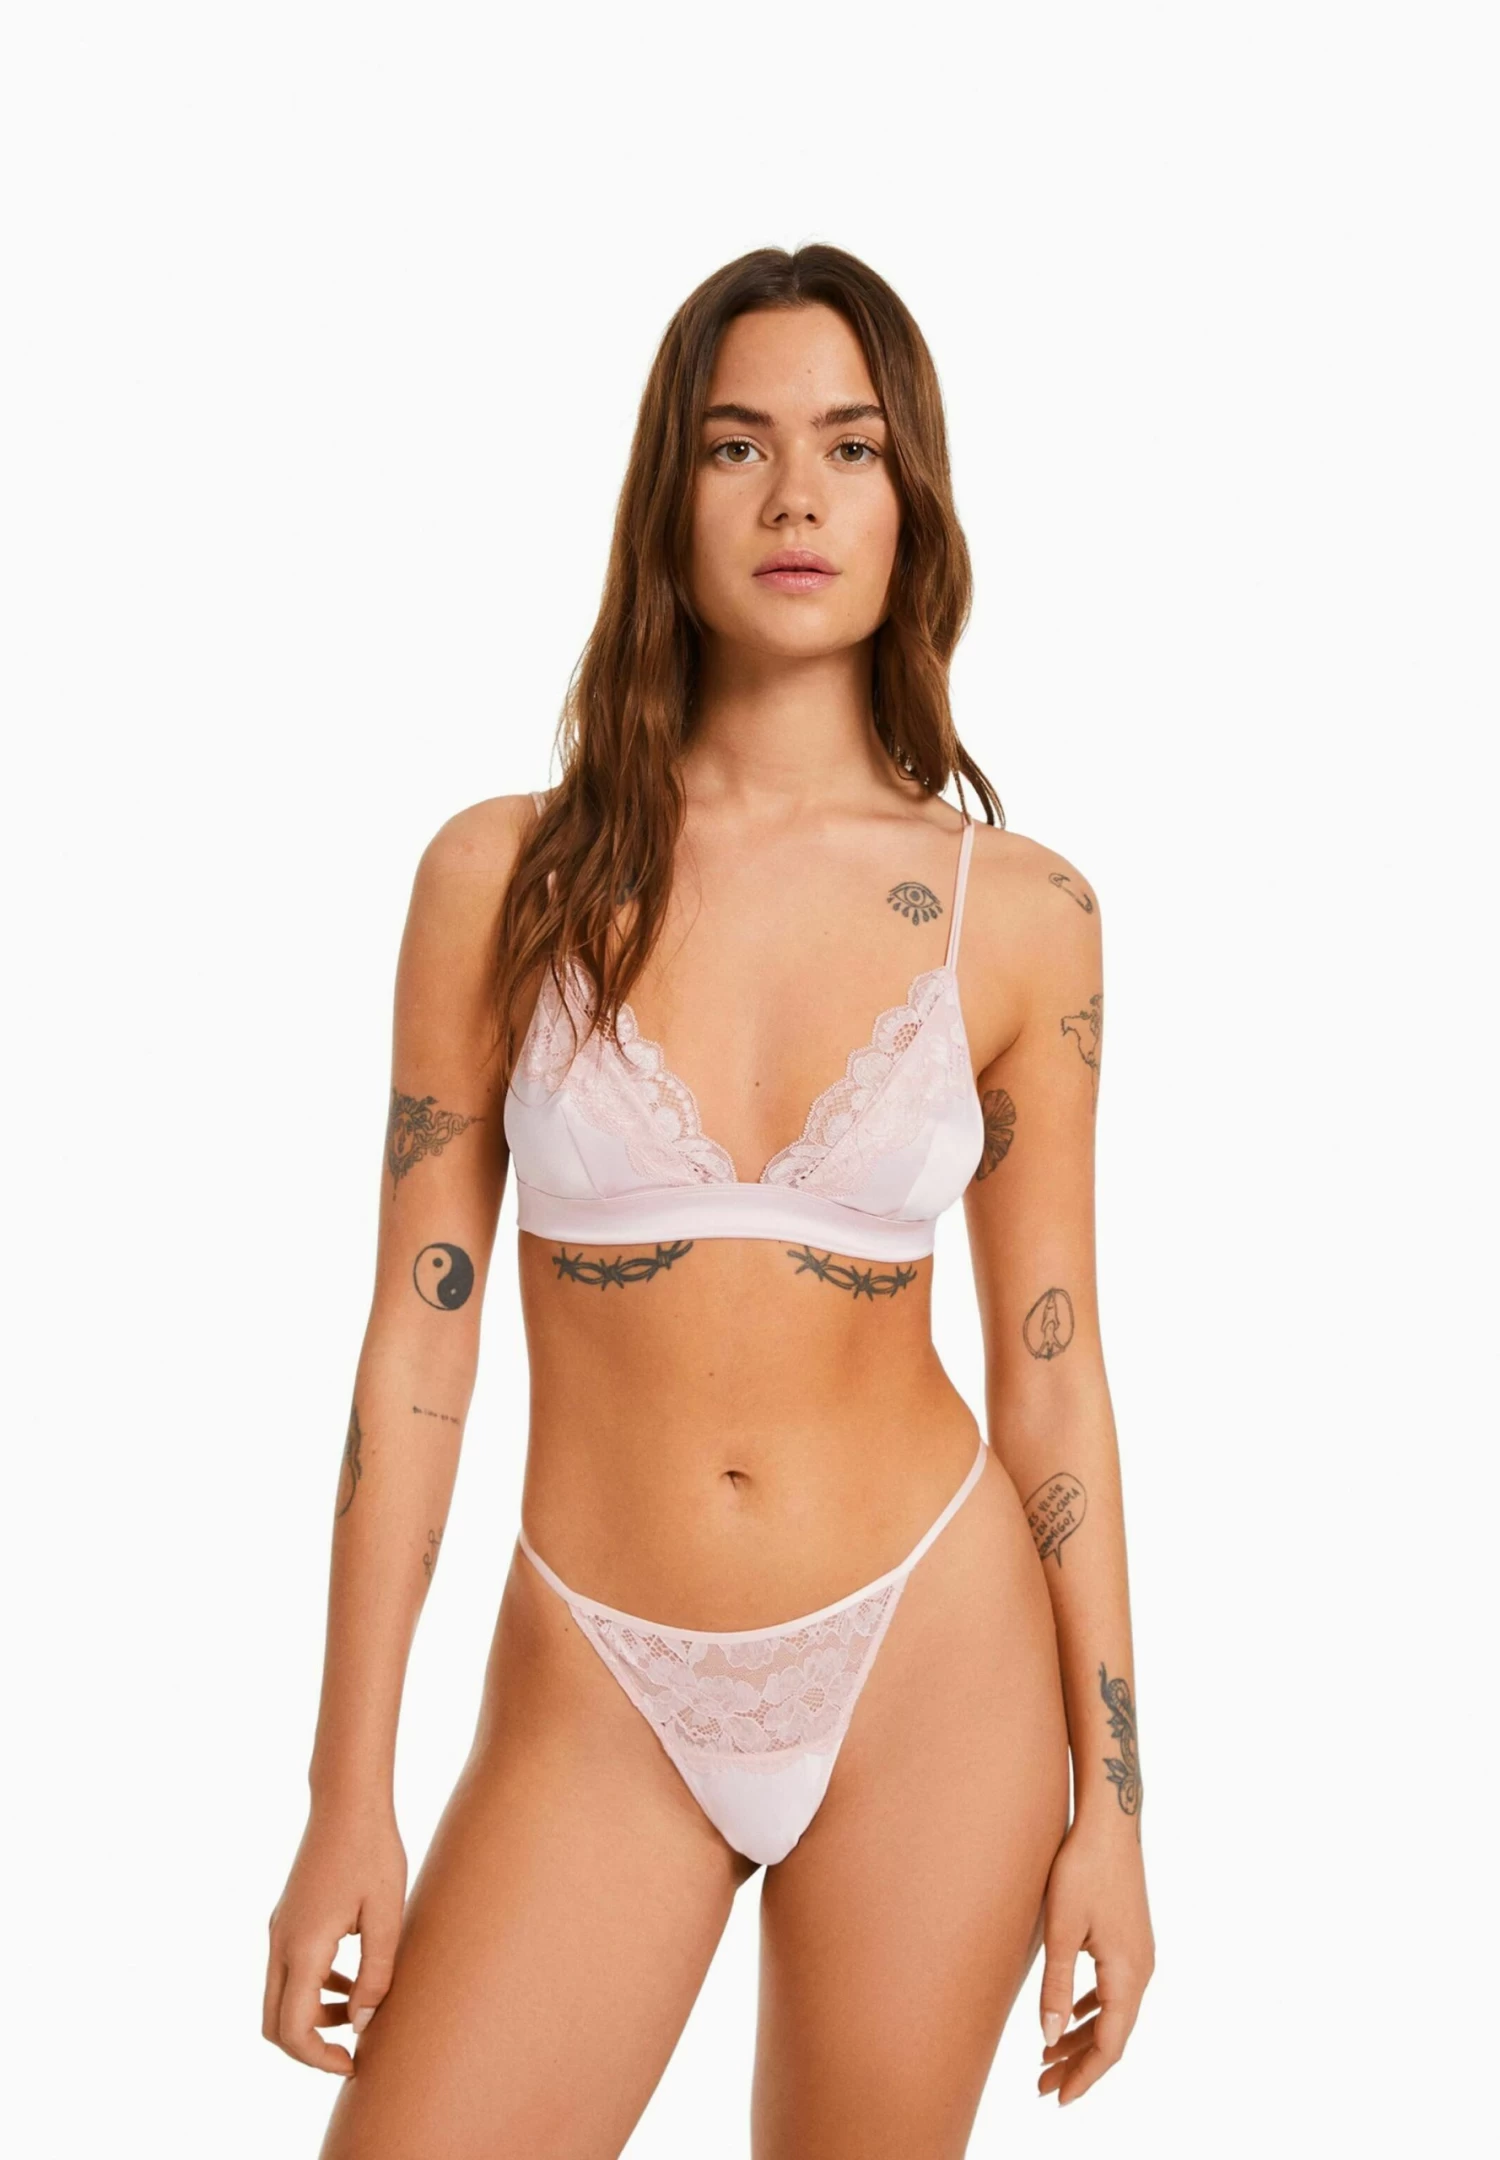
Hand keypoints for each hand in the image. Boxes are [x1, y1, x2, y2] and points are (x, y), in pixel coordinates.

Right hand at [263, 1799, 407, 2075]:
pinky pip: (289, 1971)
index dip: (319, 2060)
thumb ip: (376, 1975)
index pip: (293, 2030)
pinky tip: (352, 1978)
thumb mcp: (387, 1916)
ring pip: (280, 1998)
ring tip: (361, 2010)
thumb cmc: (374, 1852)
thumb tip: (364, 2026)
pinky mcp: (287, 1918)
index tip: (353, 2064)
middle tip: (352, 2051)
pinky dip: (313, 1989)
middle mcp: (281, 1942)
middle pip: (274, 2023)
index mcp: (304, 1946)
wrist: (347, 1801)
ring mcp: (280, 1929)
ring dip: (313, 2016)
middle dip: (308, 2047)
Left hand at [1037, 1816, 1153, 2105]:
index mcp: (1128, 1975)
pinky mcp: (1132, 1941)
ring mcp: (1140, 1956)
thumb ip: (1056, 1986)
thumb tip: (1049, 2038)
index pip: (1109, 2045)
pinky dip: (1092, 2012)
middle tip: (1041, 2085)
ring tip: (1048, 2058)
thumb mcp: (1062, 1929)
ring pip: (1113, 2014)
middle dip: (1078, 2064)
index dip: (1084, 2076)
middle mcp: (1142, 1972)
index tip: (1057, 2098)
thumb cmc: (1082, 1869)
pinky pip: (1114, 1992)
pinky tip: (1071, 2017)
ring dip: (1083, 2039)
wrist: (1110, 1824)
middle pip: (1112, 2035)